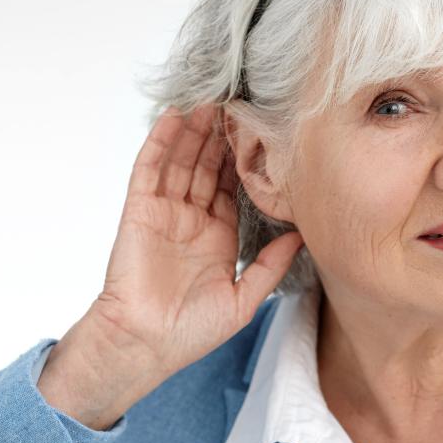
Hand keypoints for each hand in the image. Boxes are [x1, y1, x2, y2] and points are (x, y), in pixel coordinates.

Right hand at [38, 105, 303, 429]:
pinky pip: (150, 170)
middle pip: (208, 166)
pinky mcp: (139, 210)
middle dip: (221, 135)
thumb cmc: (191, 332)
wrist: (146, 344)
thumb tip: (303, 236)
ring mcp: (164, 212)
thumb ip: (271, 266)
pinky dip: (160, 142)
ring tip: (209, 98)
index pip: (234, 187)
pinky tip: (173, 117)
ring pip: (182, 160)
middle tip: (238, 101)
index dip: (245, 160)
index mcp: (218, 236)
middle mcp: (192, 219)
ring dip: (194, 130)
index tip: (263, 131)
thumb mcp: (244, 299)